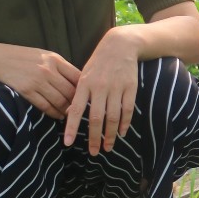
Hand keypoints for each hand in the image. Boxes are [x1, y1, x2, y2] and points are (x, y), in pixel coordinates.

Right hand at [0, 43, 79, 119]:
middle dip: (78, 103)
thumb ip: (60, 66)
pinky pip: (45, 106)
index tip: (89, 97)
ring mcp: (38, 81)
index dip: (85, 89)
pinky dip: (54, 113)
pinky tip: (58, 116)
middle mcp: (49, 70)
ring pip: (60, 100)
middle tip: (82, 111)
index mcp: (56, 59)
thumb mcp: (44, 56)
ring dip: (67, 111)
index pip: (78, 76)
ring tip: (71, 116)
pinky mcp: (27, 90)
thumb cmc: (23, 57)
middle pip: (71, 91)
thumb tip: (77, 81)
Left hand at [64, 29, 139, 154]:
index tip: (68, 142)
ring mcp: (116, 87)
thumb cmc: (98, 62)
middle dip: (94, 138)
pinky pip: (127, 110)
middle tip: (93, 152)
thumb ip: (79, 93)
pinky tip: (122, 133)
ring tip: (108, 147)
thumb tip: (69, 114)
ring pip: (113, 117)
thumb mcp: (84, 74)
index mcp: (84, 84)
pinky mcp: (130, 87)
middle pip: (96, 118)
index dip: (71, 127)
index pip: (75, 110)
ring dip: (111, 135)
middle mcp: (100, 87)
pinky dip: (125, 123)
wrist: (120, 45)